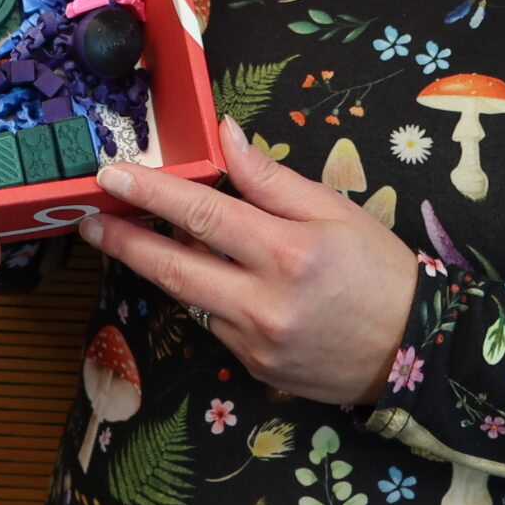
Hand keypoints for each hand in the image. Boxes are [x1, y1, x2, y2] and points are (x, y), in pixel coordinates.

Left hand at [79, 114, 417, 406]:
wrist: (416, 353)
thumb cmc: (380, 271)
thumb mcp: (335, 211)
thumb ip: (272, 178)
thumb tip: (227, 137)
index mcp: (288, 253)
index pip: (201, 212)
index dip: (151, 192)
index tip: (112, 175)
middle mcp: (264, 302)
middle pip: (173, 266)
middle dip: (123, 239)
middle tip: (88, 218)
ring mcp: (254, 342)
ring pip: (188, 295)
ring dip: (156, 264)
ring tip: (128, 236)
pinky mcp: (252, 367)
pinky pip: (212, 322)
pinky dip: (201, 292)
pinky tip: (203, 271)